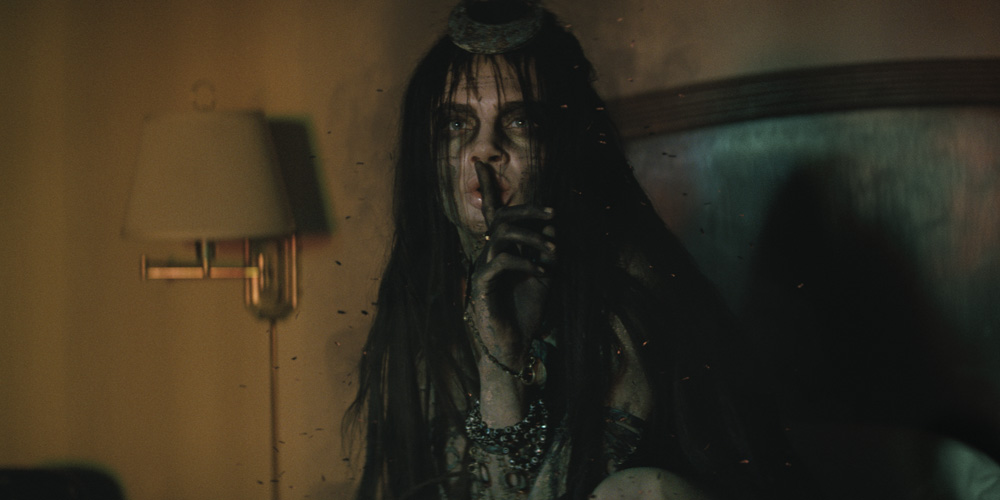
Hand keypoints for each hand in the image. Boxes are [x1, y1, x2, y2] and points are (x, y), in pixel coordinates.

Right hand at [467, 161, 555, 366]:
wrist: (514, 347)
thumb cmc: (525, 312)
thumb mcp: (542, 275)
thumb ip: (544, 250)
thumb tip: (551, 227)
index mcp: (499, 249)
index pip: (492, 212)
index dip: (487, 186)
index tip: (480, 161)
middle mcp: (487, 254)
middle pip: (501, 216)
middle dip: (528, 209)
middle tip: (553, 215)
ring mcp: (483, 268)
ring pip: (503, 234)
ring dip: (533, 238)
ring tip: (555, 251)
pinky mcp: (483, 286)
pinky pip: (502, 261)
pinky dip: (525, 261)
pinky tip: (541, 272)